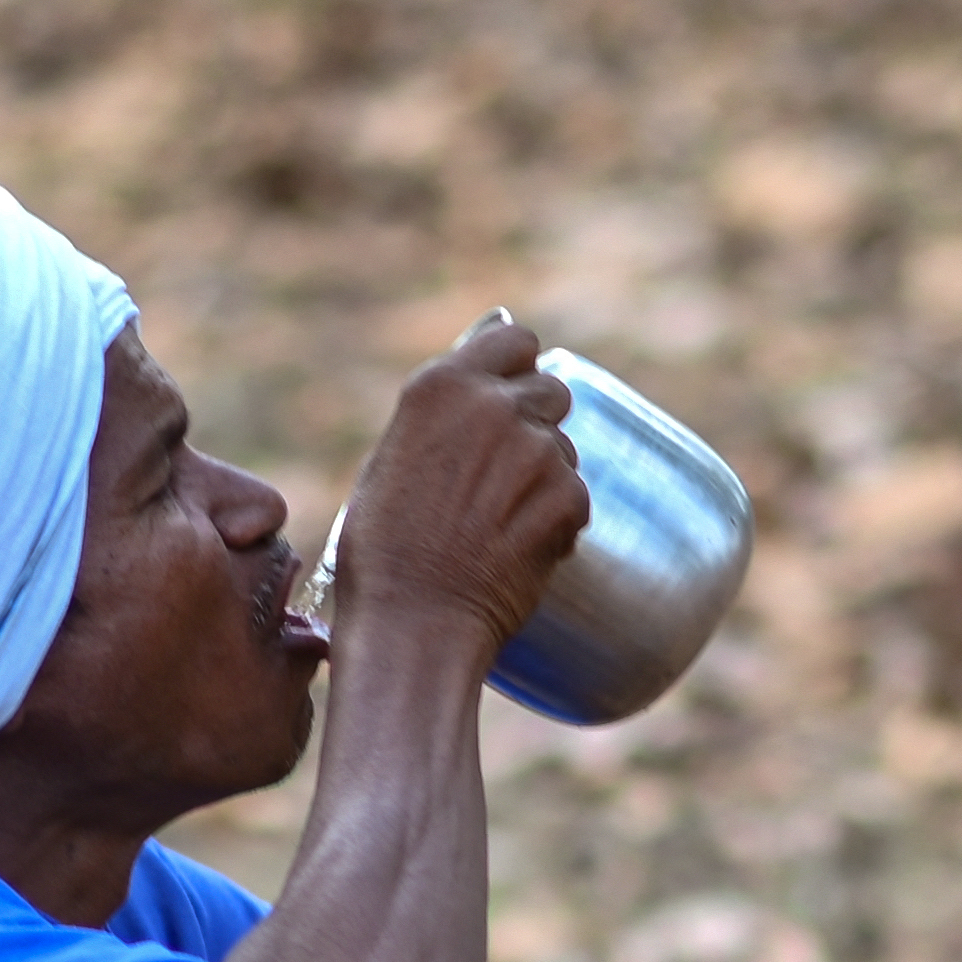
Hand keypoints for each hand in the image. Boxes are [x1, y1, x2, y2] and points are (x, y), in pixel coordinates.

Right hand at [328, 312, 588, 652]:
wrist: (414, 622)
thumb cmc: (385, 554)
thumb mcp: (392, 460)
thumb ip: (441, 418)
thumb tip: (479, 391)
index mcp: (441, 386)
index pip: (513, 339)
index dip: (518, 369)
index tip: (512, 395)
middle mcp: (491, 406)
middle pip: (551, 390)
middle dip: (537, 426)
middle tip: (507, 476)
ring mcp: (534, 450)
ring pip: (564, 449)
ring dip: (545, 480)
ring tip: (500, 525)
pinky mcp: (563, 496)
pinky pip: (577, 498)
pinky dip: (558, 524)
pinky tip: (518, 551)